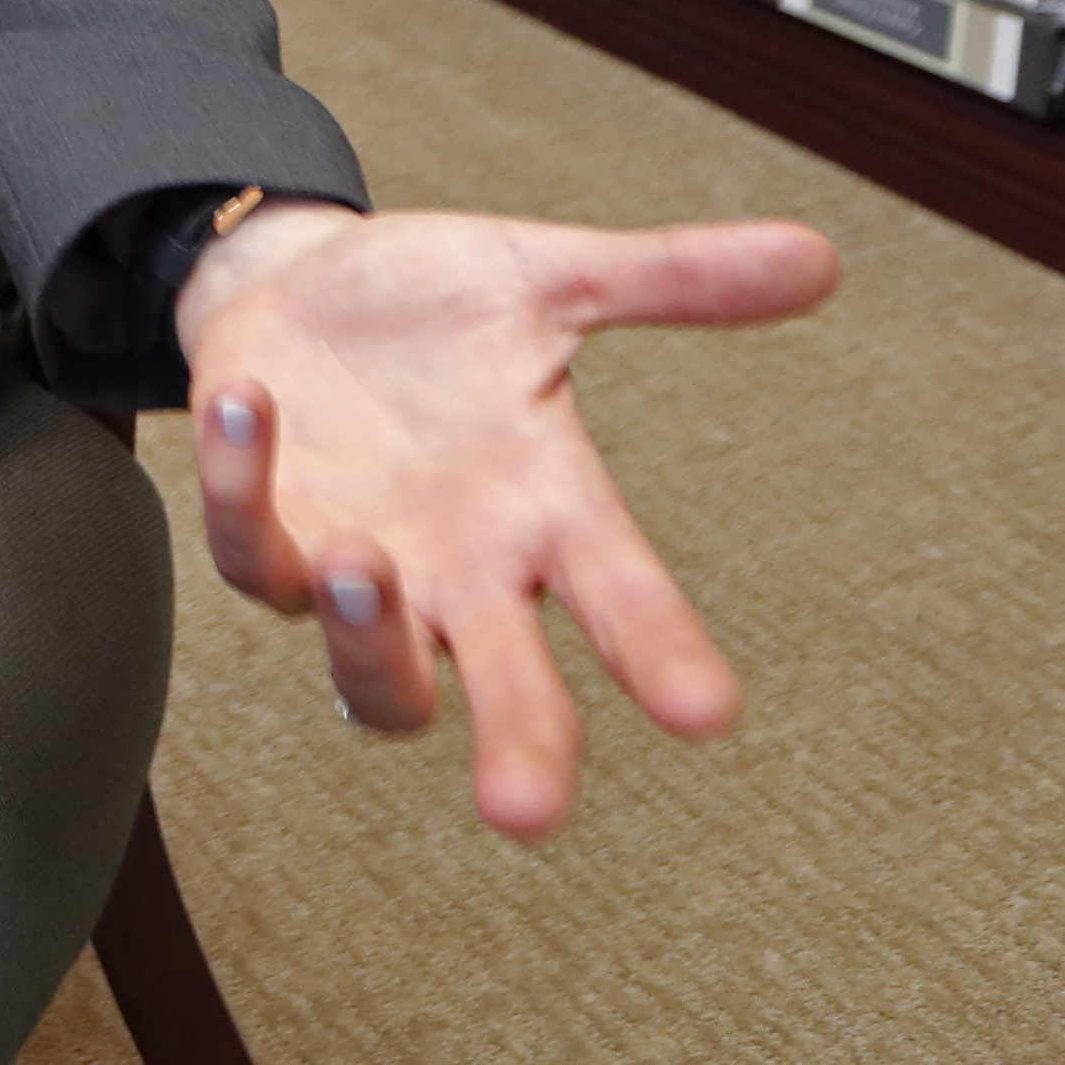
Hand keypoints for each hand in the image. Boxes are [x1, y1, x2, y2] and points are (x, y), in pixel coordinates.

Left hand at [179, 200, 837, 842]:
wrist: (301, 286)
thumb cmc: (437, 306)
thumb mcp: (548, 277)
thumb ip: (670, 278)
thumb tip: (821, 255)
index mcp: (548, 512)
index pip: (625, 600)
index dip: (662, 655)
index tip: (706, 711)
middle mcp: (464, 569)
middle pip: (506, 693)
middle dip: (518, 747)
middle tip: (525, 809)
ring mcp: (363, 566)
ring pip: (371, 669)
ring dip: (363, 633)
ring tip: (359, 563)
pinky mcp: (267, 531)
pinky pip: (250, 548)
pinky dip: (243, 489)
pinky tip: (244, 406)